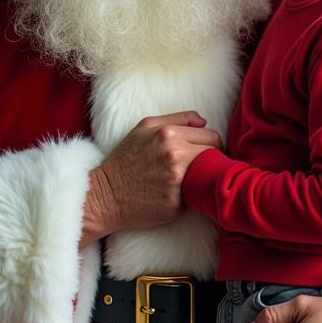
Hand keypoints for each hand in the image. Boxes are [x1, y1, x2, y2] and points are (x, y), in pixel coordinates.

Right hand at [81, 112, 220, 241]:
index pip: (212, 137)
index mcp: (169, 134)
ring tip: (192, 179)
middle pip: (215, 155)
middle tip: (199, 166)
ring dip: (205, 177)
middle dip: (211, 159)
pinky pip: (196, 196)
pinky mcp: (176, 203)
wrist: (106, 195)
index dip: (211, 144)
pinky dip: (191, 195)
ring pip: (210, 175)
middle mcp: (175, 155)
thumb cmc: (126, 160)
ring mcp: (177, 181)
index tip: (204, 151)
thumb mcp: (144, 128)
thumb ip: (178, 119)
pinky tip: (179, 194)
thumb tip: (204, 122)